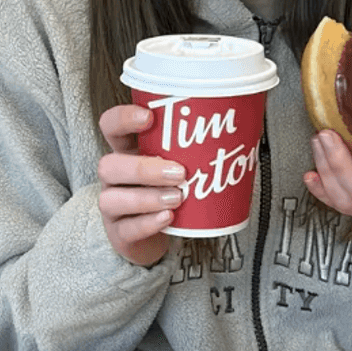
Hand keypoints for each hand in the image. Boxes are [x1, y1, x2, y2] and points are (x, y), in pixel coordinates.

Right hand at [97, 104, 185, 265]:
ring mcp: (113, 206)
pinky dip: (148, 223)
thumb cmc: (170, 190)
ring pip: (112, 199)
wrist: (158, 234)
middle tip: (179, 172)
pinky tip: (167, 218)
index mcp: (127, 151)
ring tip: (178, 198)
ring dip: (147, 197)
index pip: (111, 126)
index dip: (123, 118)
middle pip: (109, 165)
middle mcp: (115, 177)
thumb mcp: (178, 163)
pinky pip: (126, 229)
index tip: (148, 117)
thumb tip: (243, 128)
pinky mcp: (119, 233)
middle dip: (143, 168)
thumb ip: (196, 148)